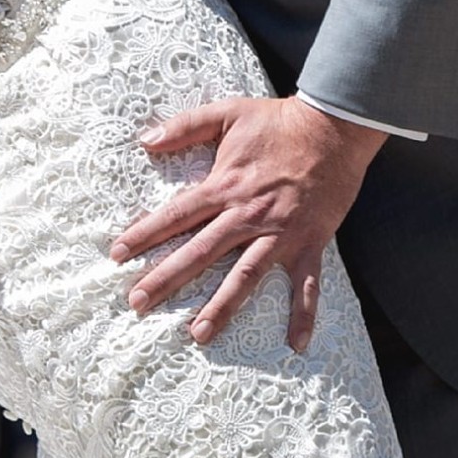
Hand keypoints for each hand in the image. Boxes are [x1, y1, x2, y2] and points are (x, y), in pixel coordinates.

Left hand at [110, 96, 385, 351]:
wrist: (338, 123)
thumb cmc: (280, 120)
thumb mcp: (228, 113)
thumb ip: (185, 126)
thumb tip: (144, 139)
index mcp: (226, 186)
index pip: (177, 215)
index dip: (145, 234)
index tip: (118, 255)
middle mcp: (248, 214)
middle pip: (200, 252)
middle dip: (167, 279)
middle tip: (139, 304)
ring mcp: (280, 232)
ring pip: (245, 275)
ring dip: (222, 306)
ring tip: (198, 335)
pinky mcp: (309, 241)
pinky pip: (307, 284)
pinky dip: (303, 314)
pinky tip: (295, 345)